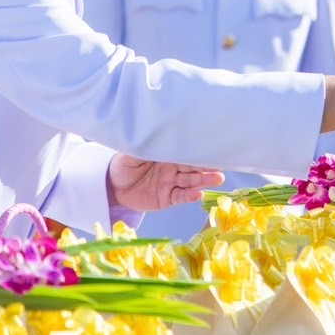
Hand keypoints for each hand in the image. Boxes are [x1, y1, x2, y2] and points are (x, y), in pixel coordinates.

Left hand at [107, 154, 225, 212]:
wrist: (113, 187)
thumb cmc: (123, 166)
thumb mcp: (130, 154)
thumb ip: (142, 147)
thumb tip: (151, 136)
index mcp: (167, 155)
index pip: (185, 152)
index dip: (198, 150)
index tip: (213, 148)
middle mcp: (173, 168)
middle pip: (193, 166)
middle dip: (207, 165)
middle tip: (221, 164)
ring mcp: (172, 183)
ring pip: (191, 181)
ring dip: (204, 180)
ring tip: (218, 178)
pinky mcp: (168, 198)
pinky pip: (181, 197)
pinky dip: (190, 196)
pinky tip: (199, 194)